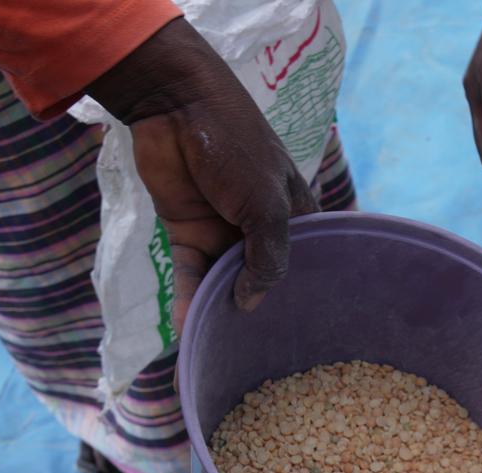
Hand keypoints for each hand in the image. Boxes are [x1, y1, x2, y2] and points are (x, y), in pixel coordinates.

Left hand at [87, 19, 315, 333]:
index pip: (305, 264)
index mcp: (295, 216)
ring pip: (223, 282)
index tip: (302, 335)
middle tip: (256, 357)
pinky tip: (187, 333)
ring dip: (217, 313)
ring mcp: (223, 231)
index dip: (303, 296)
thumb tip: (250, 304)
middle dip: (258, 312)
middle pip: (261, 279)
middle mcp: (261, 229)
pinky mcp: (188, 232)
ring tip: (216, 352)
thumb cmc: (238, 148)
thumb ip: (268, 259)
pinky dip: (187, 300)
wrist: (176, 106)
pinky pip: (190, 274)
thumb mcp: (268, 206)